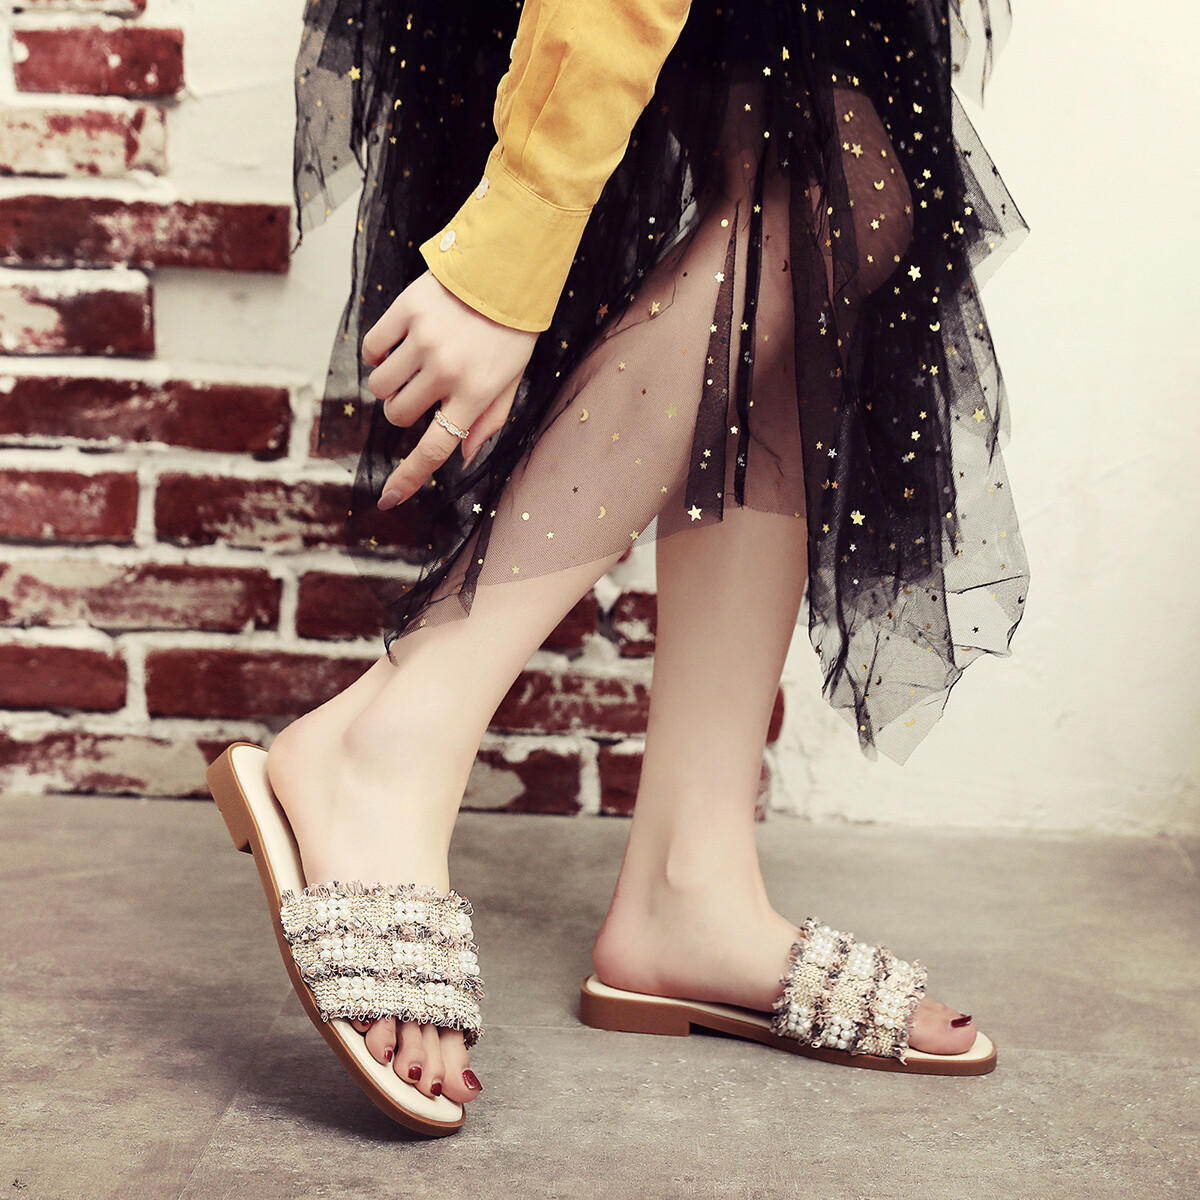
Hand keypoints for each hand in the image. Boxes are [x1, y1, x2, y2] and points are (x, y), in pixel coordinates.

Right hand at [361, 271, 537, 509]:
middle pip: (398, 415)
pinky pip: (372, 348)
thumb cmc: (511, 331)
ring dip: (388, 384)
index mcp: (476, 394)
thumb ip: (489, 420)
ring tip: (411, 364)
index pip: (435, 449)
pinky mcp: (406, 311)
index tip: (388, 498)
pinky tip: (399, 342)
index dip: (408, 477)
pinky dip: (378, 352)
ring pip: (380, 386)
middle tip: (421, 389)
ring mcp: (425, 341)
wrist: (506, 268)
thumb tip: (462, 458)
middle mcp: (448, 372)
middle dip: (402, 410)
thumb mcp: (512, 380)